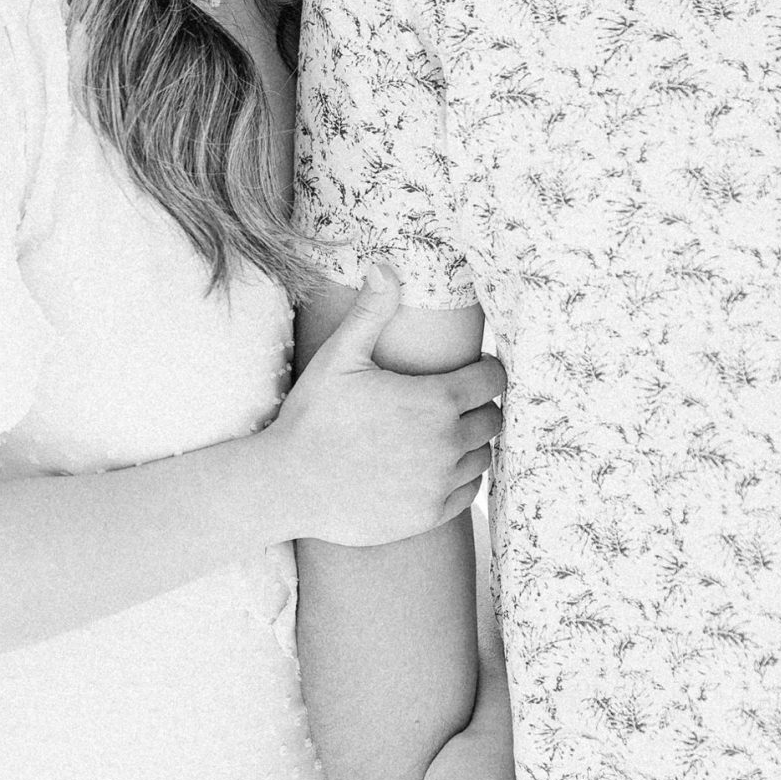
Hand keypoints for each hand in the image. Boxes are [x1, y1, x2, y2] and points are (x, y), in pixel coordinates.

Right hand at [274, 266, 504, 546]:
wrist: (287, 484)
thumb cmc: (312, 417)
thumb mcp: (339, 358)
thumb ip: (371, 312)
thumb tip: (385, 265)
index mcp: (435, 402)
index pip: (493, 380)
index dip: (486, 369)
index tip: (472, 368)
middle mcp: (447, 444)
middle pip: (493, 419)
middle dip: (479, 406)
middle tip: (454, 401)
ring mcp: (439, 483)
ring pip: (484, 456)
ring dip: (471, 443)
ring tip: (443, 433)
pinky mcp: (429, 514)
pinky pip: (468, 492)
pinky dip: (460, 477)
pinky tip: (436, 466)